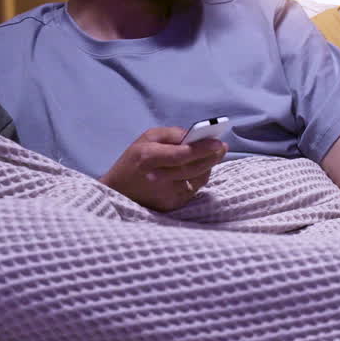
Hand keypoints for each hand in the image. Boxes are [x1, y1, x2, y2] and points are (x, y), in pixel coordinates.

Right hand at [99, 127, 227, 211]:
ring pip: (197, 179)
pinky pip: (194, 190)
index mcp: (149, 158)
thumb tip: (195, 136)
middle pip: (193, 168)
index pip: (182, 154)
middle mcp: (158, 178)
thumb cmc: (132, 161)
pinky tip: (200, 169)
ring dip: (209, 166)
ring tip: (213, 155)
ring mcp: (165, 195)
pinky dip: (200, 178)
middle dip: (212, 156)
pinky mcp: (170, 205)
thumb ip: (171, 134)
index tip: (218, 142)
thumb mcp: (146, 139)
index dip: (203, 148)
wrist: (118, 191)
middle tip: (222, 147)